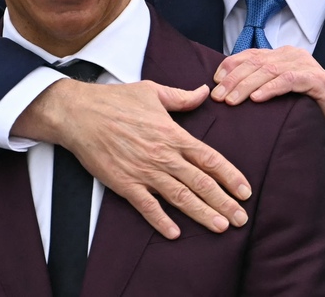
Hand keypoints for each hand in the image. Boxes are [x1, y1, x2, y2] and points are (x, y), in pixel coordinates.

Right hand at [14, 78, 251, 238]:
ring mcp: (144, 171)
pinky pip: (147, 207)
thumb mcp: (151, 91)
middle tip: (241, 219)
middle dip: (224, 202)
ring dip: (202, 214)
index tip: (245, 191)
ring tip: (221, 227)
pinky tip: (175, 233)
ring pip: (180, 197)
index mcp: (172, 133)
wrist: (79, 113)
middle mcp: (162, 155)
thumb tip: (203, 91)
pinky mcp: (124, 184)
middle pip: (200, 183)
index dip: (230, 176)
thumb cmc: (114, 100)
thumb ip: (181, 97)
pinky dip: (161, 221)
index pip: (209, 158)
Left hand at [211, 46, 324, 151]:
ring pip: (268, 70)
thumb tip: (226, 90)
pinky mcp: (316, 79)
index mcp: (281, 55)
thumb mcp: (278, 95)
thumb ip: (259, 86)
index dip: (229, 67)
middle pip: (255, 63)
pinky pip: (288, 80)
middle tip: (218, 97)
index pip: (249, 56)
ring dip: (246, 85)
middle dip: (233, 80)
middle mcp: (292, 55)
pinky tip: (257, 99)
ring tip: (231, 101)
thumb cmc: (307, 111)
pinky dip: (271, 88)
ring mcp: (305, 65)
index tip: (214, 83)